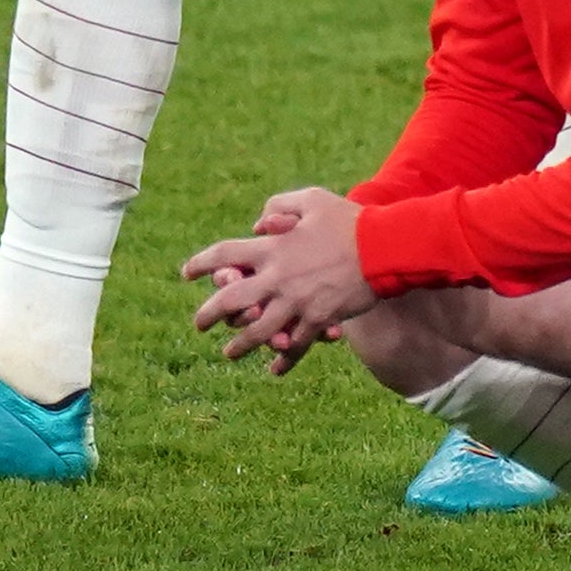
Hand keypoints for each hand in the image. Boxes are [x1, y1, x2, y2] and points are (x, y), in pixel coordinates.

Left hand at [181, 188, 375, 370]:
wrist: (383, 248)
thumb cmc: (348, 220)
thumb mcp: (311, 200)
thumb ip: (279, 207)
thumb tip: (258, 223)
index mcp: (272, 247)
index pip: (224, 255)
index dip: (201, 264)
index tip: (186, 274)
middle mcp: (277, 278)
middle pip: (231, 301)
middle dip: (209, 315)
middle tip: (199, 325)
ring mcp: (296, 303)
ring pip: (258, 332)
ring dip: (240, 345)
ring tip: (229, 353)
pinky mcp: (318, 320)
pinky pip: (295, 346)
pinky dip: (283, 360)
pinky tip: (274, 370)